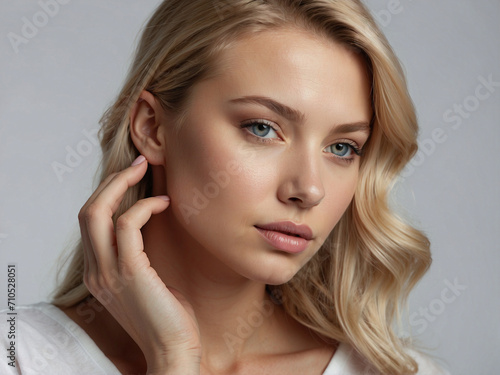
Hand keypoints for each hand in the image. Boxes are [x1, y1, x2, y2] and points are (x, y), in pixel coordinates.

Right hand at [78, 155, 200, 372]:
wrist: (173, 350)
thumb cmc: (167, 316)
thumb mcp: (145, 281)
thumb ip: (136, 256)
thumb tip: (148, 224)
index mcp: (97, 272)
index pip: (90, 222)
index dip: (109, 193)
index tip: (132, 176)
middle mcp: (96, 270)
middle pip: (88, 211)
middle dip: (111, 180)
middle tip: (138, 162)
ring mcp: (109, 272)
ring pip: (99, 212)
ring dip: (123, 184)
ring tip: (147, 170)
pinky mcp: (130, 271)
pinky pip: (127, 224)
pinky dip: (145, 206)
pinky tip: (164, 204)